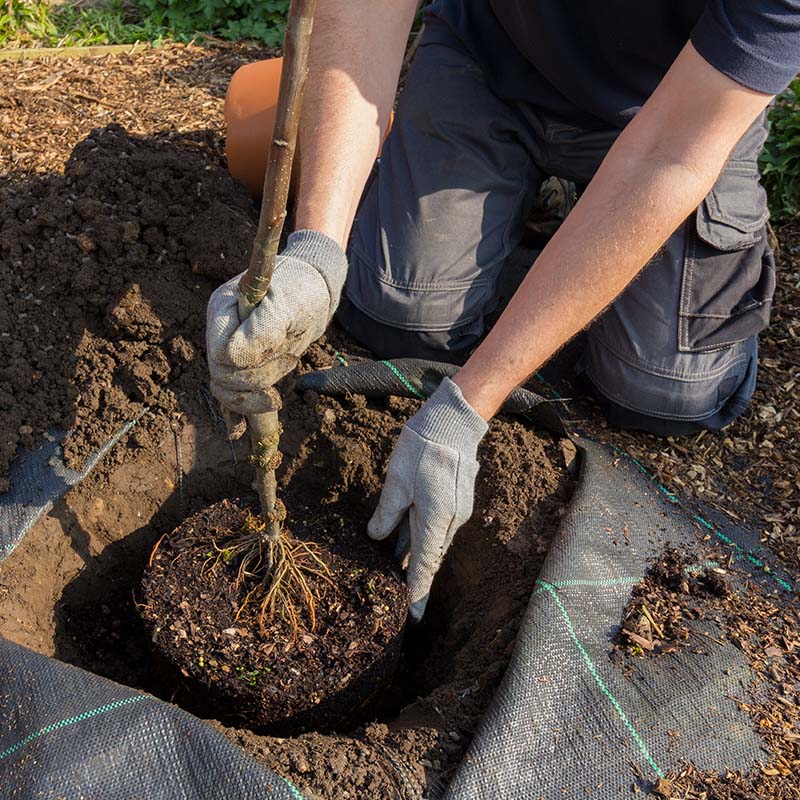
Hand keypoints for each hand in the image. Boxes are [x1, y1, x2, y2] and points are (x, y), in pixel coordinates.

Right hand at [206, 230, 346, 436]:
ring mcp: (228, 349)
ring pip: (226, 390)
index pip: (221, 353)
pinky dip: (236, 414)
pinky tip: (240, 430)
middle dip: (258, 381)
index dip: (250, 364)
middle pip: (222, 375)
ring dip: (254, 398)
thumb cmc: (301, 290)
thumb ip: (264, 329)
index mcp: (222, 309)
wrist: (312, 290)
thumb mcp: (289, 304)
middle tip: (292, 363)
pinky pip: (230, 396)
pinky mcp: (241, 365)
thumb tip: (238, 357)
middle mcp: (220, 331)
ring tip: (278, 395)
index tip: (286, 357)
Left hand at [368, 378, 487, 619]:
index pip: (424, 566)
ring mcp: (455, 511)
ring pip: (432, 541)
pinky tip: (404, 539)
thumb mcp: (396, 483)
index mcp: (436, 521)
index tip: (414, 616)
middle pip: (430, 556)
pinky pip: (436, 527)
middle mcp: (450, 522)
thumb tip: (376, 537)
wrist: (452, 424)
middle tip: (400, 597)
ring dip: (416, 554)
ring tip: (395, 569)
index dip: (417, 592)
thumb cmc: (422, 450)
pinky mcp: (455, 501)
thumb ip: (386, 514)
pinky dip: (422, 536)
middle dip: (415, 576)